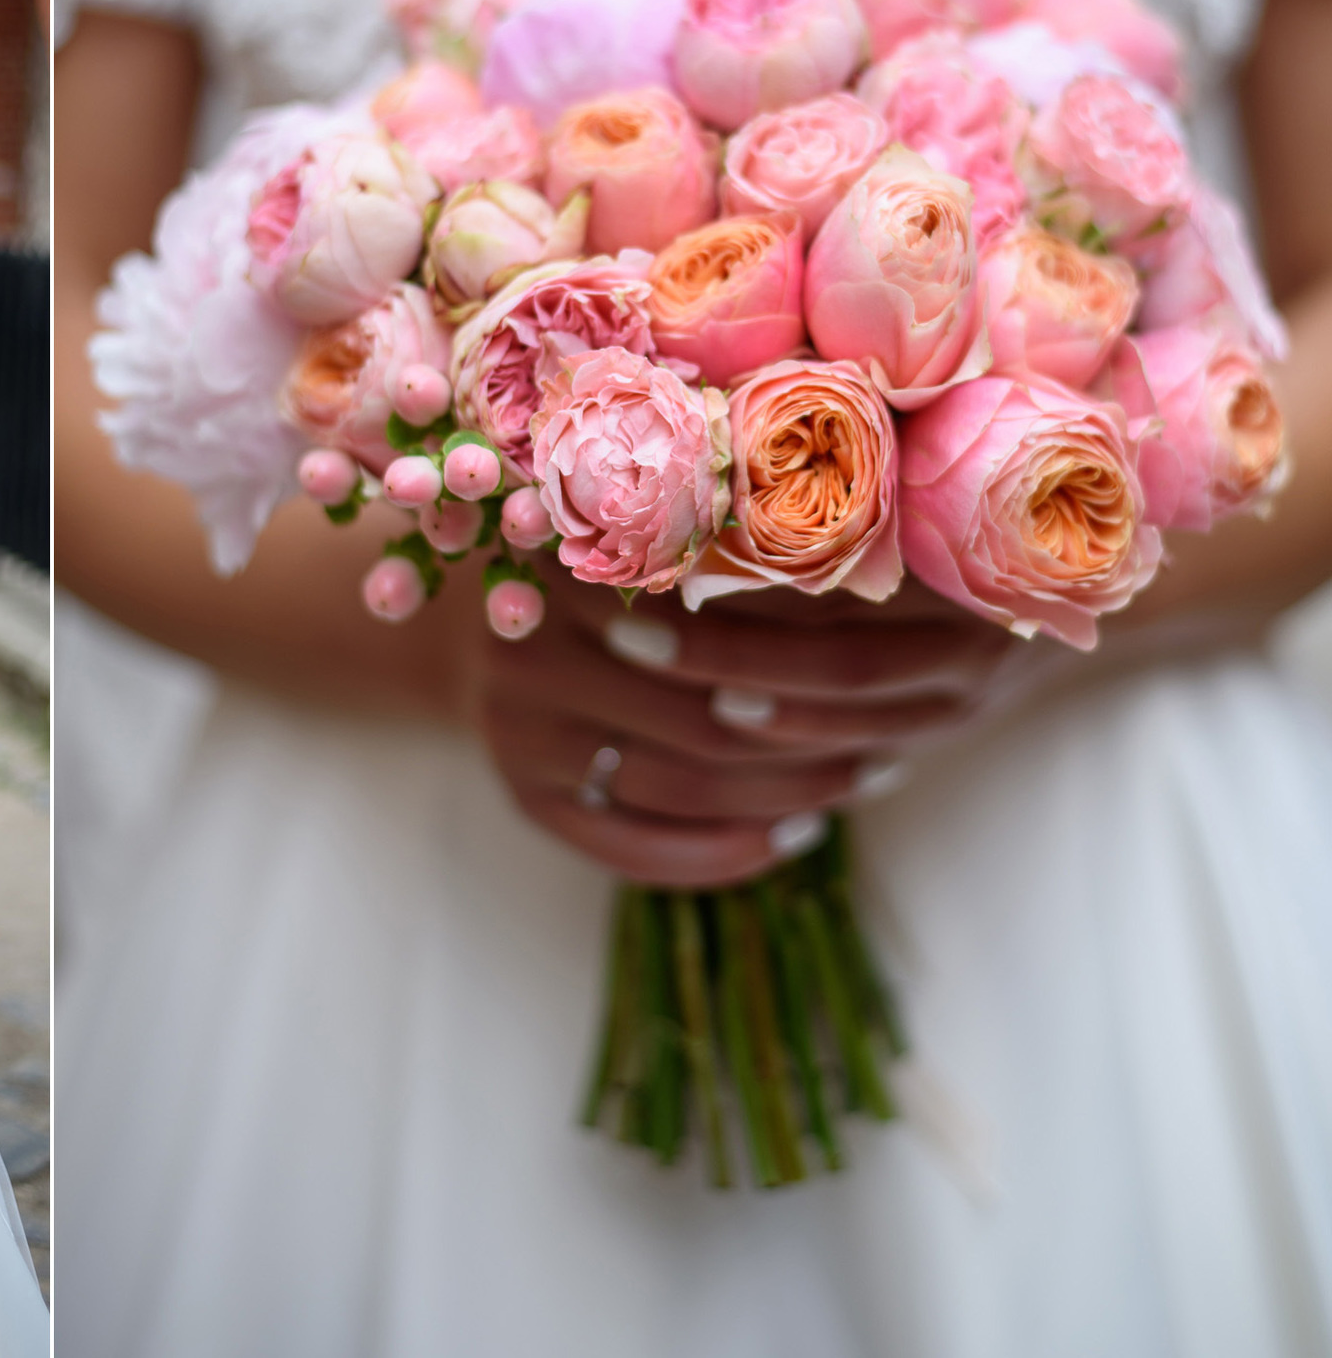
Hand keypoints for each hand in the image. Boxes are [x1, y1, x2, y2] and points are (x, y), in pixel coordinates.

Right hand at [469, 572, 1017, 888]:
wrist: (491, 618)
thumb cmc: (603, 559)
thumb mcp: (653, 532)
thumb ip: (722, 547)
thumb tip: (858, 559)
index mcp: (559, 575)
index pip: (707, 633)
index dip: (798, 653)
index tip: (883, 654)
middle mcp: (522, 659)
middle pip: (701, 722)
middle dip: (806, 739)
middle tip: (894, 740)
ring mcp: (517, 736)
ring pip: (683, 790)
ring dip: (784, 796)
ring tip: (859, 781)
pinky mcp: (525, 797)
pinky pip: (639, 850)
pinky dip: (726, 853)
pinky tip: (794, 835)